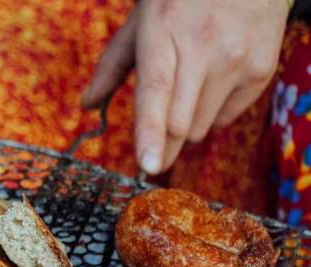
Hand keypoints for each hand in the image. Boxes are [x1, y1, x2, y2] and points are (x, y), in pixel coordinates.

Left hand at [81, 0, 288, 173]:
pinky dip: (211, 114)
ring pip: (201, 129)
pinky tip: (212, 85)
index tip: (149, 164)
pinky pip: (226, 119)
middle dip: (162, 147)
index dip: (151, 132)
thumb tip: (87, 106)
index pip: (156, 91)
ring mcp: (237, 59)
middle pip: (179, 123)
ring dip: (185, 126)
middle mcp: (205, 48)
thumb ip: (112, 65)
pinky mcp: (261, 70)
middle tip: (152, 157)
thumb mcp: (142, 20)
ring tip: (186, 92)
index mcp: (164, 32)